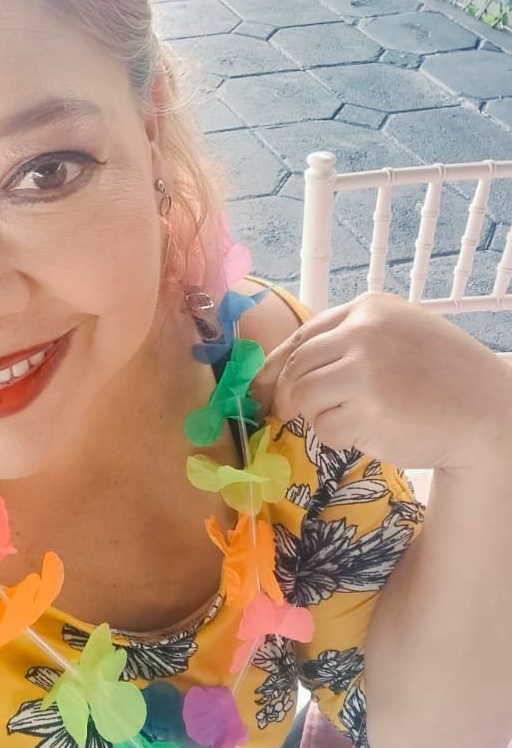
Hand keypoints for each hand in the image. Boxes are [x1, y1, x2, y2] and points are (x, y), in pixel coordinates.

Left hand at [252, 292, 511, 470]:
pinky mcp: (367, 410)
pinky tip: (370, 432)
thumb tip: (281, 368)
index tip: (261, 386)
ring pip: (304, 399)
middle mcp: (364, 334)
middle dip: (287, 397)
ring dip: (317, 417)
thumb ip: (349, 341)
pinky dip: (338, 438)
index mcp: (370, 309)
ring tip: (351, 420)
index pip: (303, 336)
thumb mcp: (399, 335)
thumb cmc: (442, 376)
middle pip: (296, 369)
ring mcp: (365, 371)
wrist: (487, 410)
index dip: (275, 365)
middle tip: (288, 414)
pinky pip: (326, 429)